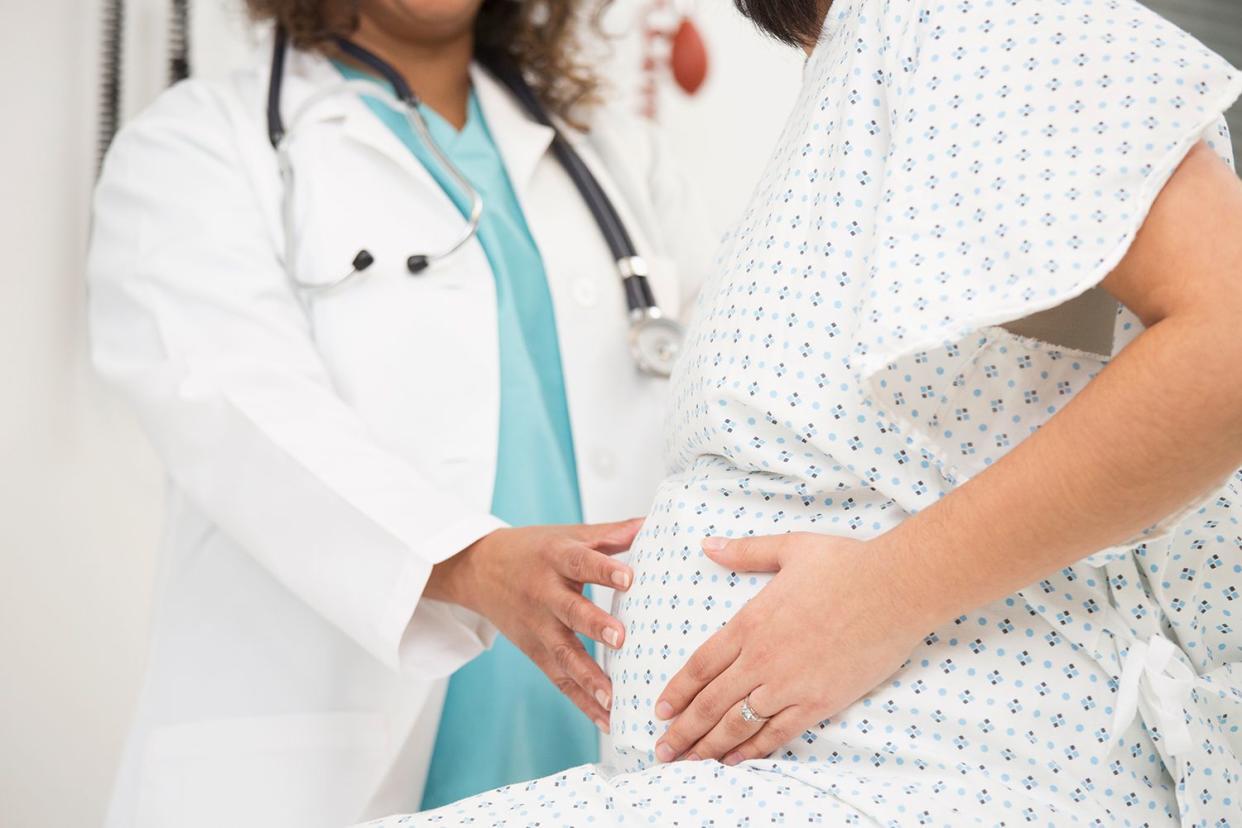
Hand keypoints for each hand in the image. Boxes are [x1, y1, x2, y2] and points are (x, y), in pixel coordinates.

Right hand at [427, 519, 641, 730]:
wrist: (480, 569)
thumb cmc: (534, 550)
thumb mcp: (569, 534)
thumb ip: (610, 534)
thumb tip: (650, 524)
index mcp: (556, 557)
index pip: (581, 562)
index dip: (604, 570)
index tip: (629, 578)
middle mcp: (544, 593)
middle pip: (570, 611)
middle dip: (594, 626)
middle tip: (621, 639)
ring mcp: (537, 626)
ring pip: (563, 654)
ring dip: (588, 678)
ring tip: (613, 699)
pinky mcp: (534, 651)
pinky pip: (559, 679)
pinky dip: (582, 701)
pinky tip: (606, 719)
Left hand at [652, 532, 928, 764]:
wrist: (895, 588)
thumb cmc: (846, 563)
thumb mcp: (789, 547)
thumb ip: (745, 552)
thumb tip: (709, 545)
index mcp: (750, 622)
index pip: (701, 665)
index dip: (678, 691)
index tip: (660, 709)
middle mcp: (762, 658)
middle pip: (710, 702)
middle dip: (682, 730)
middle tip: (661, 749)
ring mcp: (789, 683)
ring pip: (737, 723)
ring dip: (709, 745)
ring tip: (688, 762)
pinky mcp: (819, 702)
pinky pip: (777, 733)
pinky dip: (753, 750)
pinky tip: (735, 761)